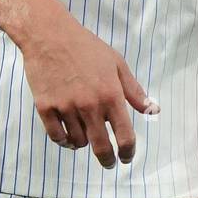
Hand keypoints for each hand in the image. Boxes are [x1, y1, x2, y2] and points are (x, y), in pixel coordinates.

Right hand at [20, 12, 158, 168]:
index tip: (127, 157)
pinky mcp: (45, 107)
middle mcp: (90, 105)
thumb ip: (134, 90)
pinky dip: (64, 141)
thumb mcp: (116, 63)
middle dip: (107, 160)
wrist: (50, 35)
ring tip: (85, 137)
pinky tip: (68, 137)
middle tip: (108, 162)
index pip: (125, 135)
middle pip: (101, 147)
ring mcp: (66, 107)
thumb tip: (152, 110)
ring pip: (78, 142)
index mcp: (111, 95)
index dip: (128, 152)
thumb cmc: (86, 47)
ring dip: (84, 144)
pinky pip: (56, 136)